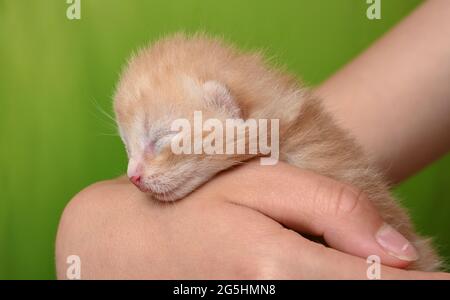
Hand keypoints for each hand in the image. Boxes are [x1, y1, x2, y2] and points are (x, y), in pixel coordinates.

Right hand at [56, 161, 449, 278]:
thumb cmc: (196, 209)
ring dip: (363, 279)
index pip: (377, 282)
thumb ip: (330, 207)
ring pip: (342, 299)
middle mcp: (278, 297)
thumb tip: (394, 248)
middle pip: (365, 296)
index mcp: (281, 264)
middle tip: (404, 263)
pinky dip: (331, 281)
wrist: (138, 249)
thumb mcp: (260, 185)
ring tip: (355, 258)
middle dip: (393, 279)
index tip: (440, 274)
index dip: (418, 280)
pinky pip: (312, 297)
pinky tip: (326, 266)